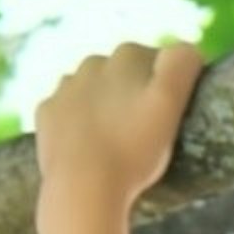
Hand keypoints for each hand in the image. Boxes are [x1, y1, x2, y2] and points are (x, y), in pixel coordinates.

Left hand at [33, 41, 204, 218]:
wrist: (82, 186)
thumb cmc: (133, 149)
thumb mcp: (169, 103)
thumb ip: (181, 65)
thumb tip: (187, 47)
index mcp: (127, 56)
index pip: (159, 61)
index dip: (170, 87)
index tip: (173, 116)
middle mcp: (91, 63)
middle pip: (124, 74)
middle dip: (136, 94)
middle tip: (149, 133)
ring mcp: (64, 89)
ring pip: (94, 91)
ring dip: (106, 107)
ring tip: (120, 143)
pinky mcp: (46, 114)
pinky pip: (67, 112)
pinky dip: (80, 125)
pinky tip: (91, 147)